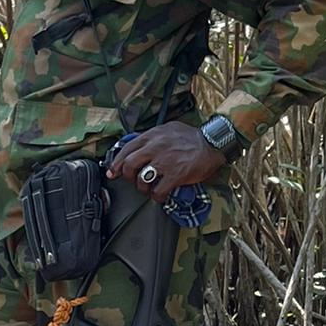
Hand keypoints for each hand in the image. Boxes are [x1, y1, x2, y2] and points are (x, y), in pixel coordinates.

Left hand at [107, 125, 224, 202]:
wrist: (212, 142)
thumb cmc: (191, 137)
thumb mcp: (168, 129)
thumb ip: (152, 136)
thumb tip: (139, 144)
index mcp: (152, 136)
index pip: (126, 149)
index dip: (116, 163)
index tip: (113, 172)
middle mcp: (155, 148)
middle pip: (129, 165)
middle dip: (128, 177)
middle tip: (134, 181)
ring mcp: (164, 162)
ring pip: (141, 180)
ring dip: (143, 188)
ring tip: (150, 188)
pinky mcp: (175, 175)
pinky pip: (157, 191)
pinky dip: (157, 197)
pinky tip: (161, 195)